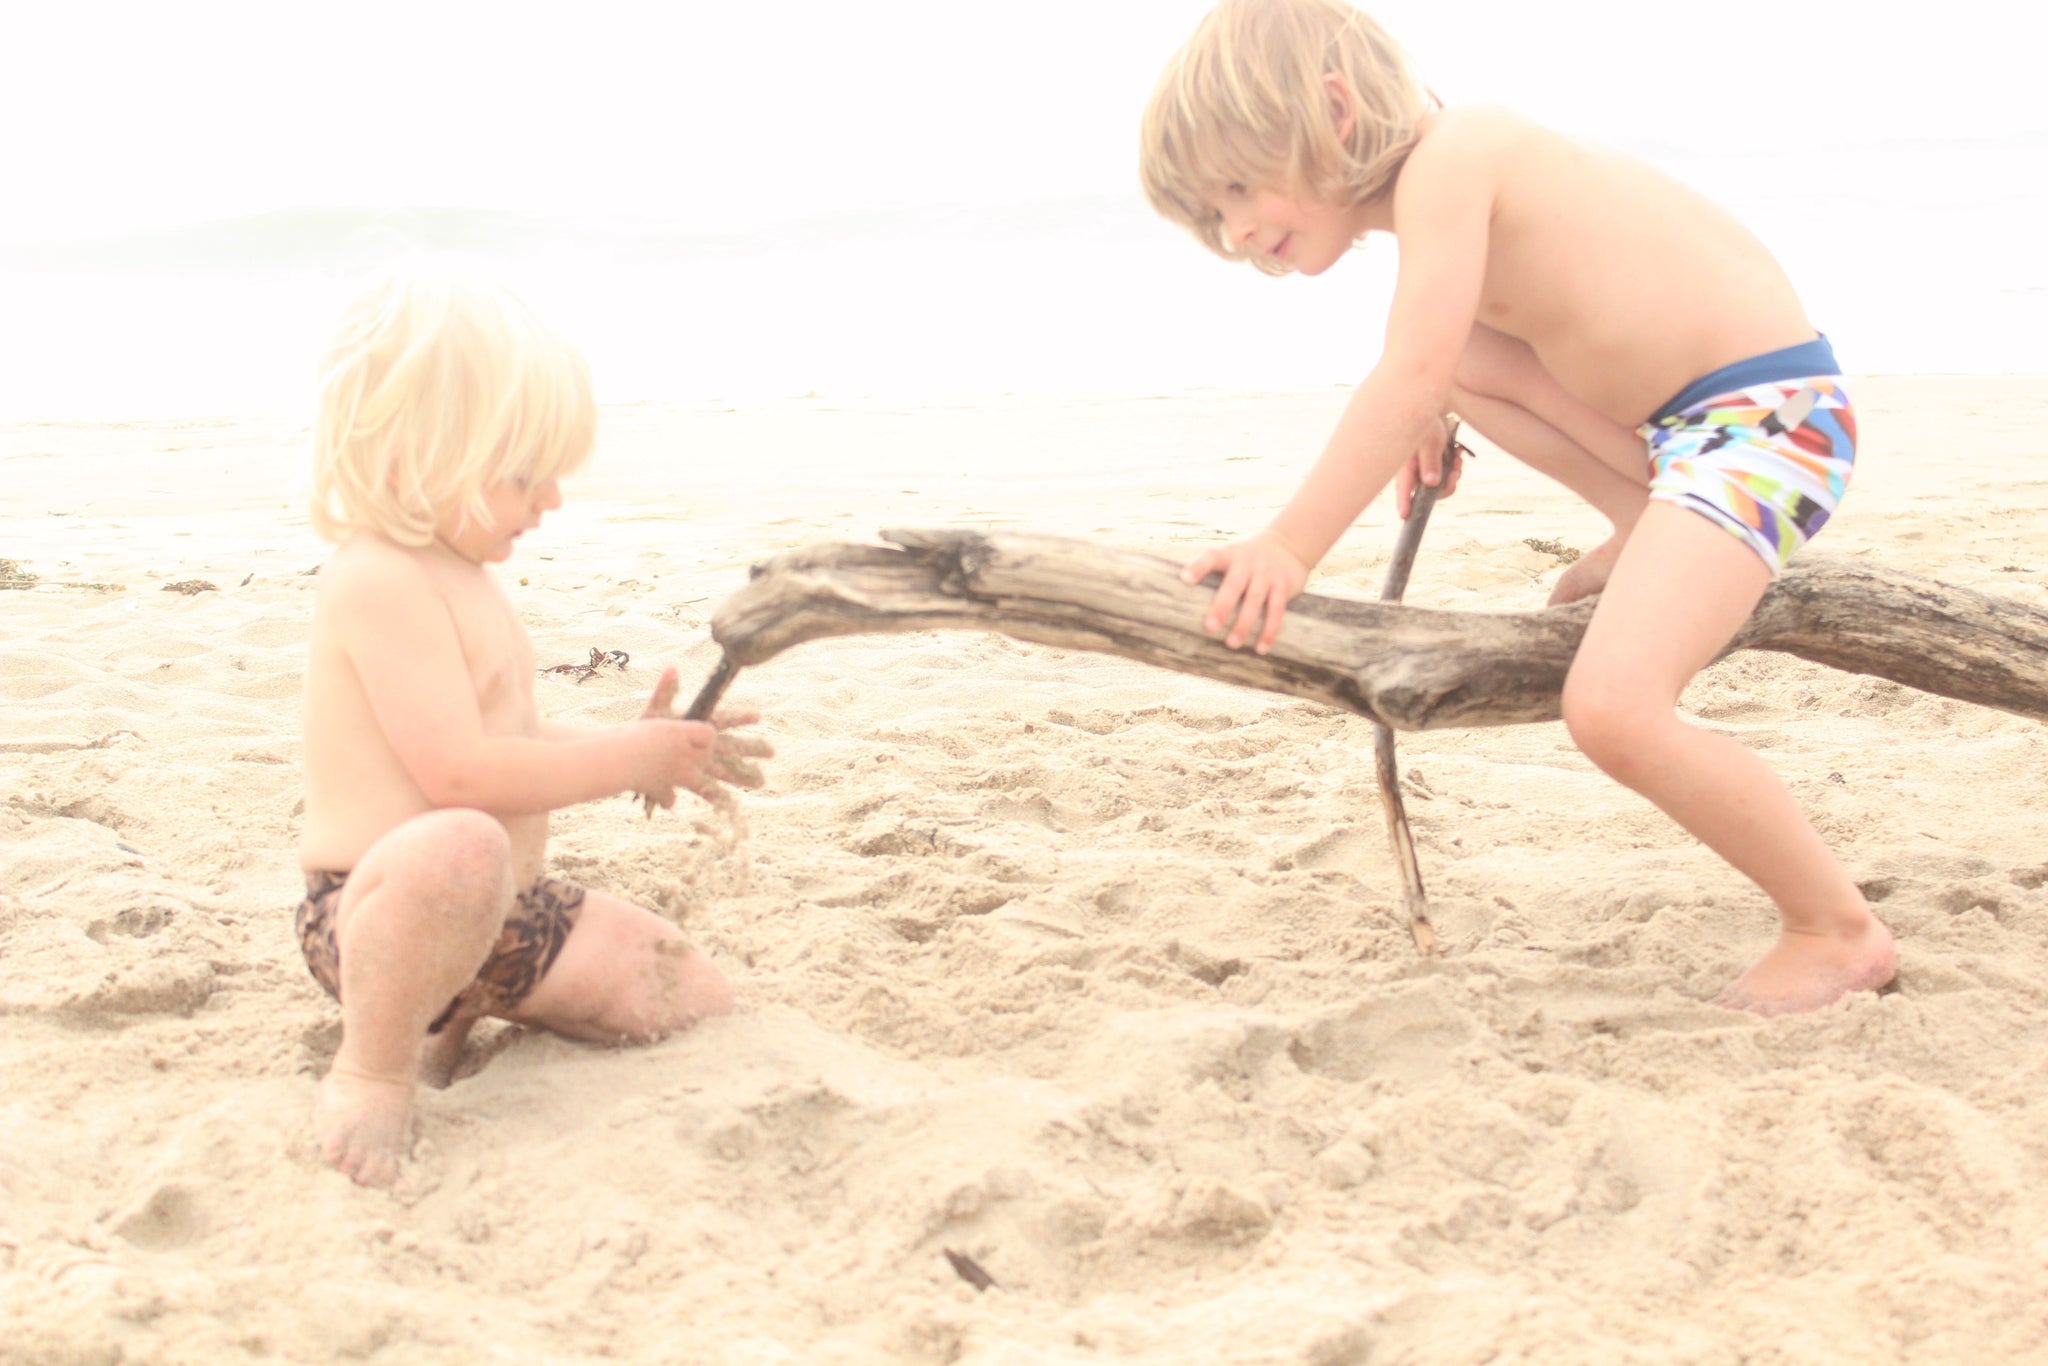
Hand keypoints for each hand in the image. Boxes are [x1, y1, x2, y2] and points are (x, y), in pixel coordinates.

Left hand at [634, 668, 772, 814]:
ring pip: (726, 769)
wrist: (632, 752)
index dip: (741, 717)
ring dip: (743, 775)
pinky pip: (706, 789)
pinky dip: (717, 796)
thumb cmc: (646, 727)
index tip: (758, 716)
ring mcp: (699, 762)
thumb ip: (666, 691)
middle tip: (772, 751)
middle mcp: (705, 744)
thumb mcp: (656, 708)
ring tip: (761, 782)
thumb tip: (672, 669)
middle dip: (752, 748)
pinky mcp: (690, 779)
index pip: (725, 718)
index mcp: (701, 723)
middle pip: (733, 746)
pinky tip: (730, 804)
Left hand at [1180, 529, 1309, 654]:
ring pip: (1254, 600)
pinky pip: (1276, 611)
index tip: (1185, 579)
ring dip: (1244, 624)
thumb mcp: (1231, 555)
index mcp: (1230, 555)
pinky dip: (1269, 631)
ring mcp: (1266, 575)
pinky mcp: (1283, 586)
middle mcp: (1248, 563)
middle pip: (1234, 585)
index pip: (1212, 557)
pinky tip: (1261, 648)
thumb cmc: (1247, 558)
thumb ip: (1211, 573)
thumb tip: (1179, 605)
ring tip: (1232, 644)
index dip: (1199, 567)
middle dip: (1222, 607)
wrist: (1289, 545)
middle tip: (1209, 628)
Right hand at [1393, 417, 1465, 519]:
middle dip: (1445, 488)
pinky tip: (1456, 458)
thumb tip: (1431, 484)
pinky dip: (1454, 472)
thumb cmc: (1427, 423)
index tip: (1404, 515)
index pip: (1403, 488)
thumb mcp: (1429, 441)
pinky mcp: (1432, 470)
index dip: (1404, 503)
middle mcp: (1412, 474)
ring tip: (1457, 461)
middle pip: (1426, 495)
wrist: (1434, 413)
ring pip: (1439, 489)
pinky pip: (1445, 480)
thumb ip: (1430, 461)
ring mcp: (1422, 473)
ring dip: (1452, 478)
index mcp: (1405, 467)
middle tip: (1455, 473)